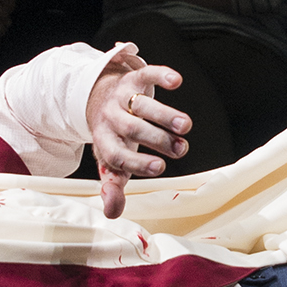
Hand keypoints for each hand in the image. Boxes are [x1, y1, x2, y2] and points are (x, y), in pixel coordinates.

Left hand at [85, 43, 194, 216]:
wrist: (100, 98)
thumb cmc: (114, 136)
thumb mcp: (111, 161)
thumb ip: (113, 186)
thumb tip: (112, 213)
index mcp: (103, 140)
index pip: (115, 153)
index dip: (136, 161)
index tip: (160, 168)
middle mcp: (110, 117)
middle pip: (131, 128)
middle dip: (157, 139)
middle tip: (181, 148)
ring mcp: (122, 96)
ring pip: (141, 104)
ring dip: (164, 114)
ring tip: (186, 125)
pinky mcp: (135, 77)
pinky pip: (146, 73)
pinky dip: (161, 75)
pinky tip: (176, 81)